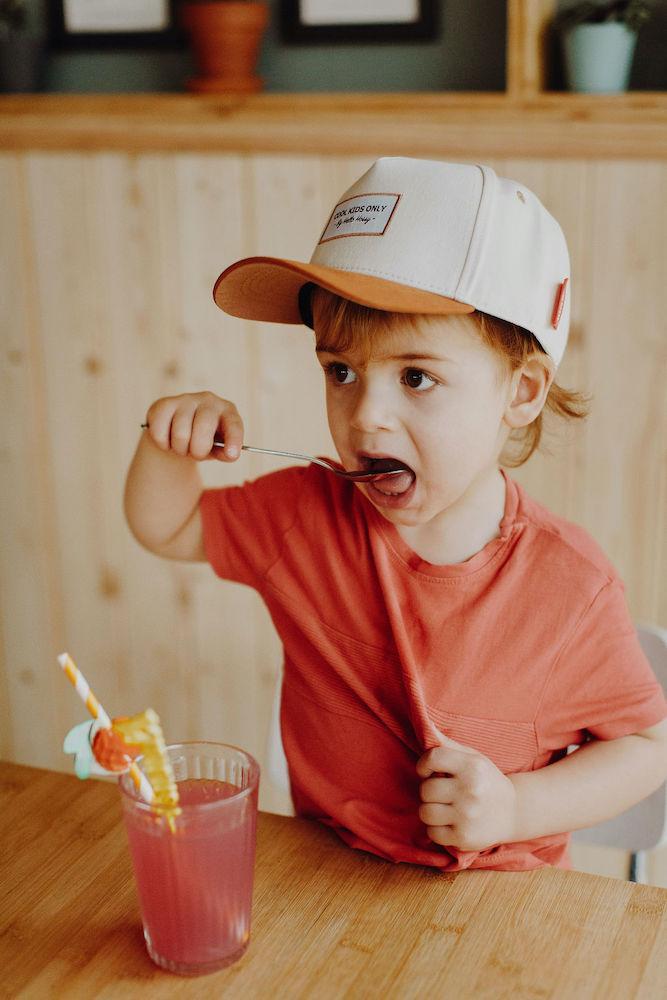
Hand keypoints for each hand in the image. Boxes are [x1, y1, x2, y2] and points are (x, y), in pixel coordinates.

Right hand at [144, 392, 243, 461]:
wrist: (177, 431)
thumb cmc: (204, 440)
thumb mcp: (218, 448)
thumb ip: (225, 453)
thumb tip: (230, 454)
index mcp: (227, 411)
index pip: (233, 424)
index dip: (233, 440)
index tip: (231, 455)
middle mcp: (209, 400)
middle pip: (203, 428)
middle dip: (198, 450)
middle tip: (196, 454)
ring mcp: (186, 399)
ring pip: (180, 434)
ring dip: (180, 449)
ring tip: (182, 446)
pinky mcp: (164, 404)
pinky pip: (160, 433)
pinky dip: (163, 444)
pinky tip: (168, 438)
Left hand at [416, 733, 517, 851]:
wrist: (514, 811)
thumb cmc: (486, 780)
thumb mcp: (473, 758)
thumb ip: (447, 744)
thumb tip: (425, 724)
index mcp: (472, 767)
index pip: (432, 758)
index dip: (423, 764)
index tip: (427, 771)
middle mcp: (470, 791)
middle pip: (426, 789)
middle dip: (429, 791)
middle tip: (442, 792)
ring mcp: (467, 816)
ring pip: (425, 812)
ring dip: (430, 810)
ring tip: (443, 808)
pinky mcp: (465, 838)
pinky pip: (432, 833)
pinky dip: (437, 829)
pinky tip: (449, 822)